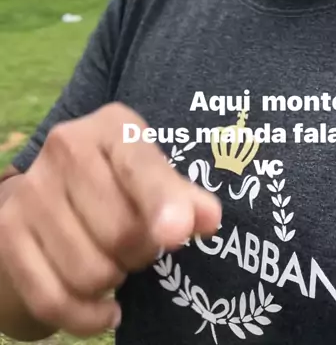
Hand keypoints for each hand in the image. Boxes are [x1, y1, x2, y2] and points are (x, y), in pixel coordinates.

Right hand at [0, 102, 220, 336]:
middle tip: (140, 244)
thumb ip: (185, 197)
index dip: (161, 201)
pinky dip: (86, 316)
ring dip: (113, 280)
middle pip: (120, 232)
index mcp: (111, 126)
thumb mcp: (154, 176)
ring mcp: (31, 189)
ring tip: (115, 260)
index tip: (177, 233)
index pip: (141, 167)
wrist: (54, 190)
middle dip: (142, 253)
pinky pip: (53, 298)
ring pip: (89, 272)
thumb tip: (209, 218)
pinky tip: (105, 306)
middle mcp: (65, 147)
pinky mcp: (8, 231)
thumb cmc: (120, 182)